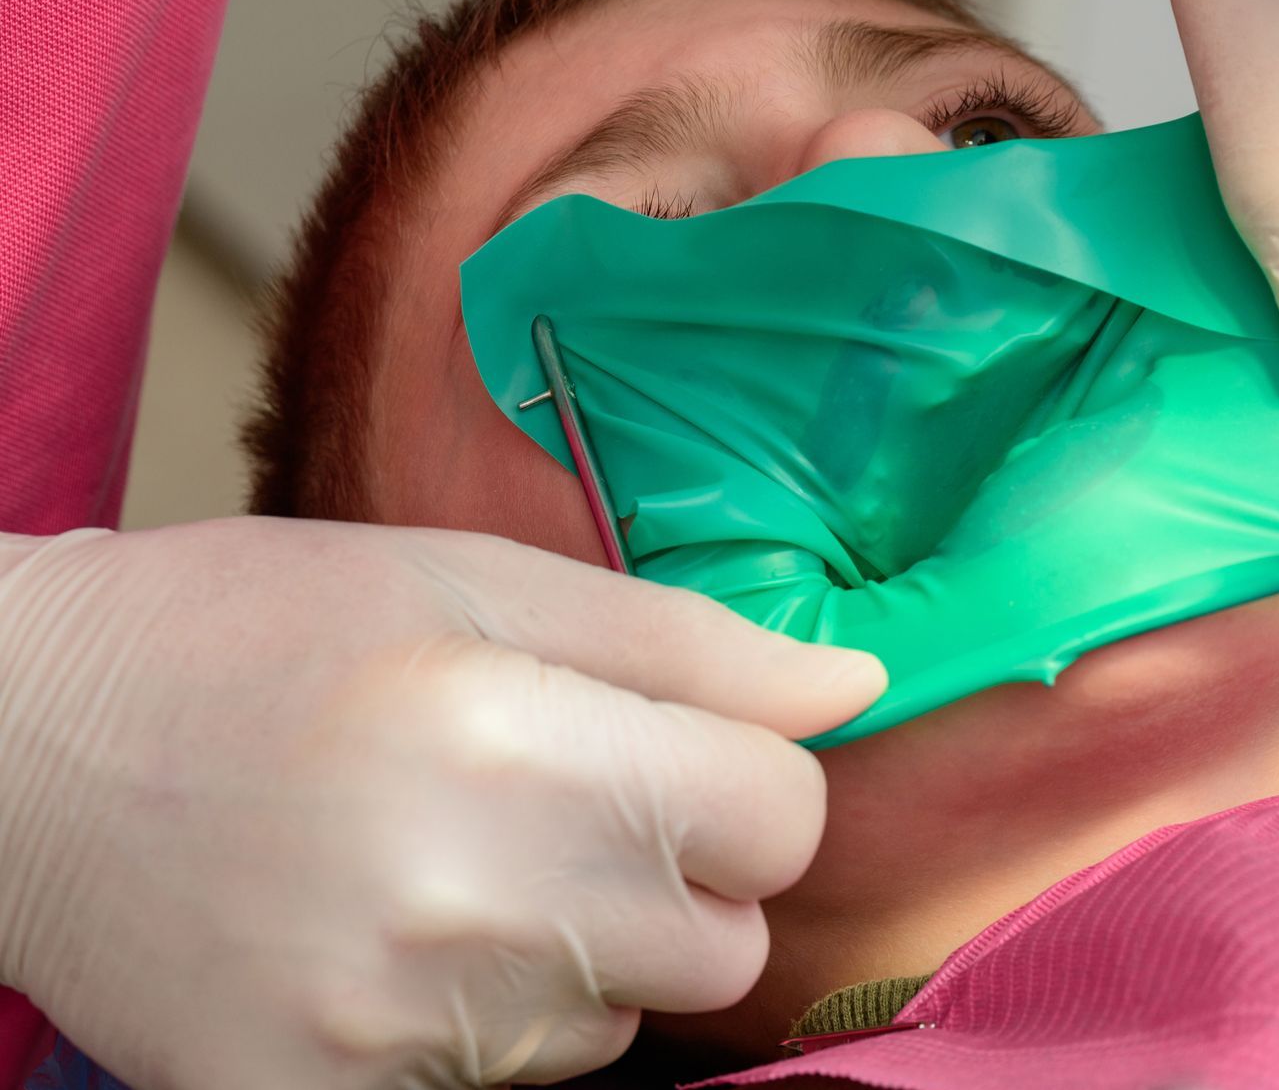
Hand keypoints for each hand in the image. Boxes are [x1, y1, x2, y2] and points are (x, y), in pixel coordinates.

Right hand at [0, 518, 883, 1088]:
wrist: (19, 746)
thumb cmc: (252, 630)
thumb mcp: (471, 579)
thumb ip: (684, 644)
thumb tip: (853, 688)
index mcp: (516, 739)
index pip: (778, 817)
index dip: (751, 778)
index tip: (681, 750)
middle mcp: (468, 902)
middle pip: (722, 939)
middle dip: (681, 871)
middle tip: (565, 799)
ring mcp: (393, 1028)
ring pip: (622, 1021)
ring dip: (585, 950)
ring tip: (459, 858)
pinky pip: (505, 1084)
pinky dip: (489, 1021)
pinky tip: (397, 935)